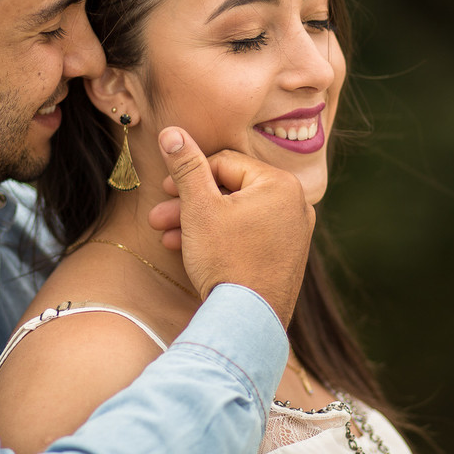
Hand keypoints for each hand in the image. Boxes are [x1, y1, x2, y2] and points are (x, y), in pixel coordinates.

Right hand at [147, 126, 313, 325]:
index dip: (189, 173)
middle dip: (189, 202)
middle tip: (158, 215)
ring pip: (236, 214)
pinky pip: (249, 234)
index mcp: (280, 184)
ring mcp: (294, 232)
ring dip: (198, 222)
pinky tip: (188, 249)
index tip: (163, 189)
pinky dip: (220, 237)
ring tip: (166, 235)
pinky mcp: (287, 255)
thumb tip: (171, 131)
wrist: (247, 322)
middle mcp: (295, 203)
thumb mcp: (199, 207)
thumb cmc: (225, 260)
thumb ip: (186, 165)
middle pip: (231, 189)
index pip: (225, 163)